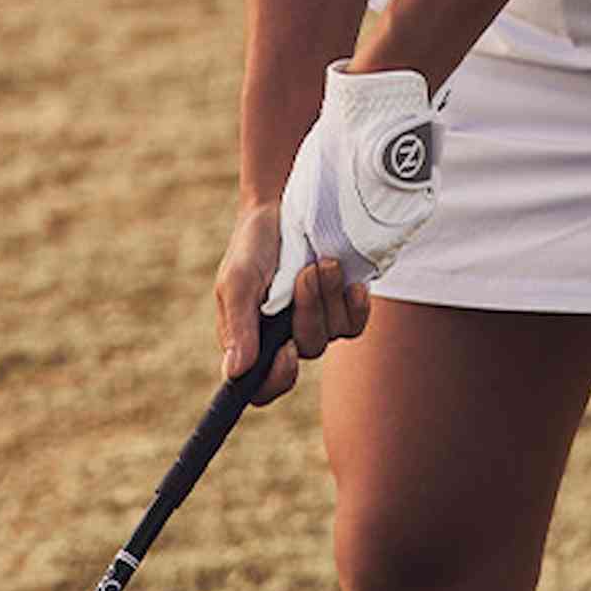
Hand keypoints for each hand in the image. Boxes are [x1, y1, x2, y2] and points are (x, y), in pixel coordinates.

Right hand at [214, 61, 441, 405]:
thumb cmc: (254, 244)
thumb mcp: (236, 279)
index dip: (274, 382)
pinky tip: (353, 284)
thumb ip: (238, 324)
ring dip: (329, 298)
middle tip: (306, 273)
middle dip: (308, 313)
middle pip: (304, 353)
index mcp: (252, 340)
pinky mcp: (342, 305)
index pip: (262, 387)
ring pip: (332, 335)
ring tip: (322, 262)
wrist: (286, 204)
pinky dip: (355, 305)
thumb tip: (235, 372)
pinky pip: (355, 324)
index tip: (284, 355)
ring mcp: (317, 321)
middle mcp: (285, 337)